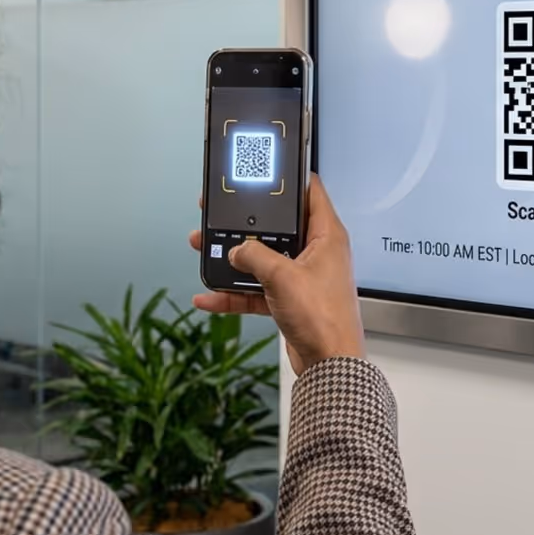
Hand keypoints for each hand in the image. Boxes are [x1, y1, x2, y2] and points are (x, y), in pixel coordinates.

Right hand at [189, 176, 365, 374]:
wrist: (329, 365)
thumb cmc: (324, 319)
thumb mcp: (283, 277)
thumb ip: (254, 256)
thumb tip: (236, 251)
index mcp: (326, 236)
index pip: (311, 192)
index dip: (290, 178)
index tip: (269, 169)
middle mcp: (316, 252)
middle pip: (278, 227)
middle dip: (247, 223)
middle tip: (220, 212)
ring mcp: (302, 276)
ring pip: (262, 258)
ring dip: (234, 258)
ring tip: (204, 247)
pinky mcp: (290, 300)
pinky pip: (256, 289)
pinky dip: (234, 292)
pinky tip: (209, 295)